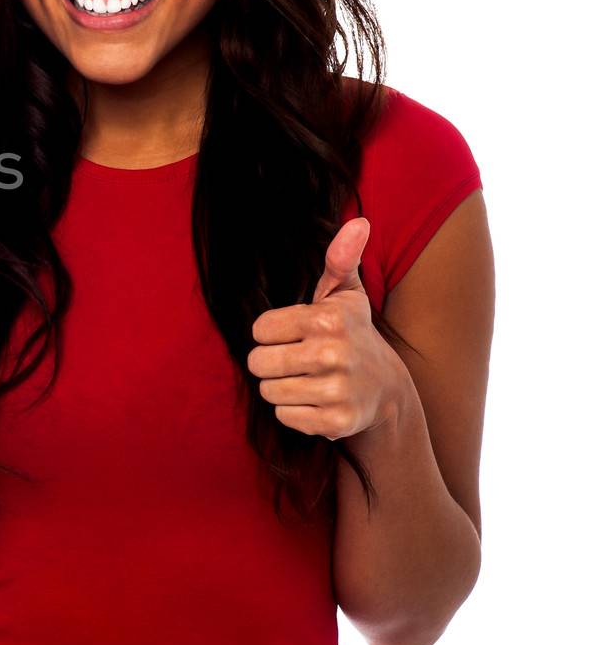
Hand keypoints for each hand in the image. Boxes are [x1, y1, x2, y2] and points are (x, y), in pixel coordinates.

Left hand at [247, 217, 411, 441]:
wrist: (387, 390)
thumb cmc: (352, 334)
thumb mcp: (345, 295)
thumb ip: (341, 259)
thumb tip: (358, 222)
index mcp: (328, 319)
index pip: (259, 330)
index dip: (271, 333)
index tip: (295, 334)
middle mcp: (334, 354)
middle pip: (258, 363)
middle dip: (270, 363)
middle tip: (297, 360)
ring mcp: (337, 391)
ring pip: (269, 392)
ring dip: (281, 388)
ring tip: (308, 380)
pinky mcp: (336, 423)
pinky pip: (284, 417)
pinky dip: (294, 412)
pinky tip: (317, 401)